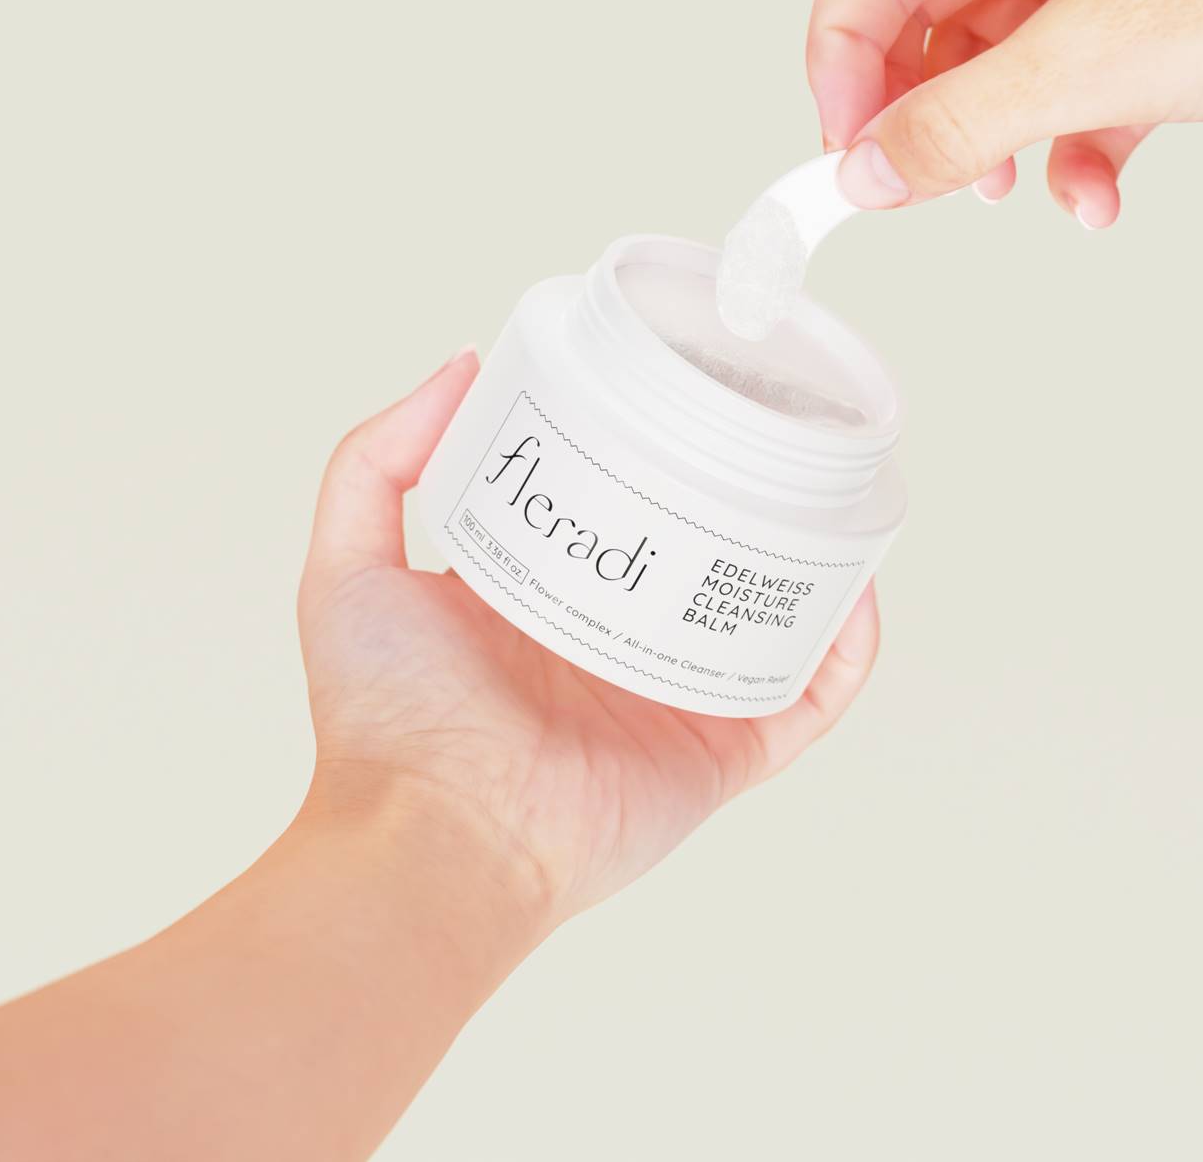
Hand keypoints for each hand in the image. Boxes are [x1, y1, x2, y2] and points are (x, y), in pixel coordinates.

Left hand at [296, 348, 882, 924]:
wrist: (432, 836)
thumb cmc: (383, 722)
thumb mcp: (349, 565)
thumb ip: (378, 460)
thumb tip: (463, 366)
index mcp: (543, 604)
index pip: (610, 517)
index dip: (643, 458)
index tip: (674, 397)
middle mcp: (614, 649)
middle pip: (698, 558)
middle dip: (738, 499)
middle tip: (766, 434)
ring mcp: (673, 702)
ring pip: (764, 619)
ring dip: (808, 564)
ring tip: (830, 496)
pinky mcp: (720, 756)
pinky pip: (806, 697)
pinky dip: (845, 646)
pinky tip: (853, 587)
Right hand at [807, 0, 1202, 225]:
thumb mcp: (1092, 65)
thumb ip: (958, 123)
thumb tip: (865, 172)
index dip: (843, 51)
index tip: (841, 141)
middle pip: (932, 12)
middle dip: (921, 107)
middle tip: (903, 182)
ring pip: (998, 60)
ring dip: (992, 138)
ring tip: (999, 191)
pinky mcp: (1155, 21)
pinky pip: (1069, 89)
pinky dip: (1069, 150)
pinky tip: (1094, 198)